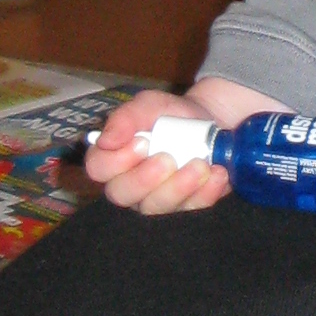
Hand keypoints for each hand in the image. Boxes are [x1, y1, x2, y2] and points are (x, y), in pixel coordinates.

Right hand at [83, 76, 279, 214]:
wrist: (208, 122)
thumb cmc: (169, 115)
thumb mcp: (149, 105)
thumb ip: (126, 117)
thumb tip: (106, 139)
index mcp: (113, 159)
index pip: (98, 169)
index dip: (115, 160)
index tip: (142, 143)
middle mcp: (129, 185)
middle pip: (122, 194)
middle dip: (145, 179)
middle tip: (169, 158)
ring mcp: (156, 201)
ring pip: (156, 207)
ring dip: (179, 187)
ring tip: (200, 165)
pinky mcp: (184, 207)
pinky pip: (190, 210)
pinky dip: (206, 193)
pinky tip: (217, 174)